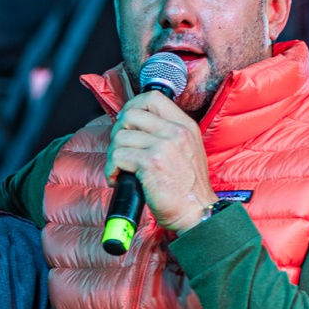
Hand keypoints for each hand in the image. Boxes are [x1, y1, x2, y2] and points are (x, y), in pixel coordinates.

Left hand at [105, 91, 212, 235]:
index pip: (152, 97)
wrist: (197, 211)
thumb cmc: (188, 187)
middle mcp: (176, 132)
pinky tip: (118, 179)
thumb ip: (167, 133)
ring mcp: (164, 146)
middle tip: (120, 149)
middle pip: (130, 114)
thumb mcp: (187, 150)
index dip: (132, 106)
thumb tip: (136, 125)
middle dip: (118, 132)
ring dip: (113, 154)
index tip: (126, 123)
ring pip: (120, 136)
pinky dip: (112, 169)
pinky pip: (118, 156)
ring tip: (120, 168)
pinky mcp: (151, 163)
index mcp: (185, 125)